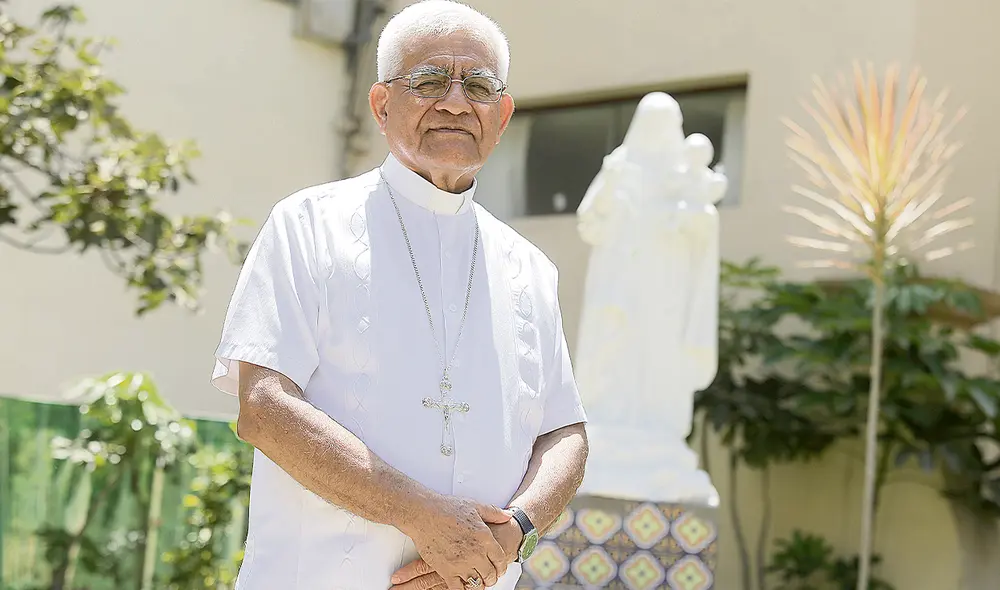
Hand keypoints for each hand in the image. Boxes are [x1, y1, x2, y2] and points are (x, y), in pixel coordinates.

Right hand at [391, 518, 522, 588]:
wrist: (424, 514)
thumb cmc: (447, 508)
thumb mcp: (475, 506)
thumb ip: (494, 513)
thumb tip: (508, 516)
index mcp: (485, 538)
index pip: (501, 561)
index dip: (501, 567)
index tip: (499, 569)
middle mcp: (476, 553)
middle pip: (490, 575)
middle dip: (491, 577)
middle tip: (489, 577)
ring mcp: (461, 564)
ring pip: (477, 584)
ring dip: (479, 584)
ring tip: (477, 581)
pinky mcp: (446, 570)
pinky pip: (458, 588)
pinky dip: (463, 589)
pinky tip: (463, 584)